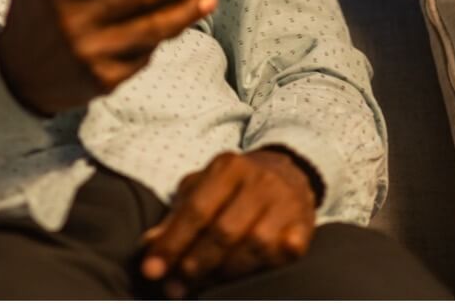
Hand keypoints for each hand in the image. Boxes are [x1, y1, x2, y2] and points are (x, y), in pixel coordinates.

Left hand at [140, 149, 318, 295]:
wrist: (288, 170)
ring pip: (256, 244)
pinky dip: (274, 262)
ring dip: (228, 271)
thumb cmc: (234, 185)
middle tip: (177, 286)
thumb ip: (177, 216)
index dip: (172, 243)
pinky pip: (289, 251)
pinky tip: (259, 272)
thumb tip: (150, 245)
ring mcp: (285, 203)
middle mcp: (258, 181)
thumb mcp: (202, 188)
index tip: (152, 270)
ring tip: (209, 283)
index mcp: (227, 168)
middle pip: (224, 231)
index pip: (195, 210)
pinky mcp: (304, 224)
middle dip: (196, 264)